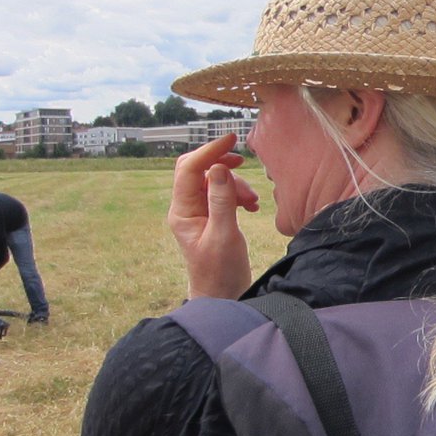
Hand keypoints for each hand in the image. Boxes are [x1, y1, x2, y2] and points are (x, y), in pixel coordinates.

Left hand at [168, 133, 260, 299]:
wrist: (222, 297)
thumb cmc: (221, 272)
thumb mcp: (225, 235)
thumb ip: (222, 200)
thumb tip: (220, 167)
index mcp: (182, 211)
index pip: (191, 169)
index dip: (210, 150)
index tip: (232, 139)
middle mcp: (186, 208)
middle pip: (198, 169)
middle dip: (221, 162)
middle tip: (243, 161)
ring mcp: (198, 212)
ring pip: (214, 180)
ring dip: (235, 183)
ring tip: (253, 201)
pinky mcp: (211, 217)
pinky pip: (223, 193)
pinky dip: (238, 194)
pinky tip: (252, 206)